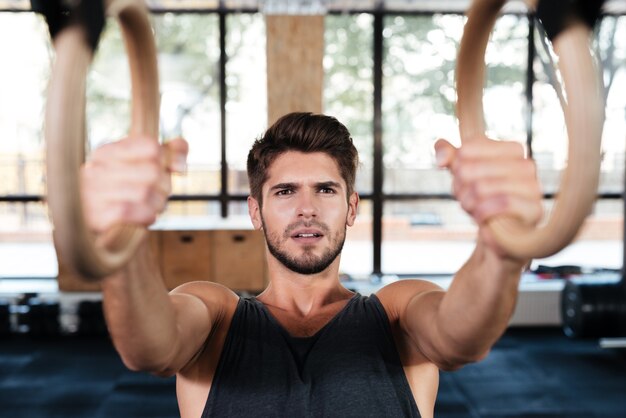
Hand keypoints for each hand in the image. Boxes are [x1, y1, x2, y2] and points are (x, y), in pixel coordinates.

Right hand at [80, 136, 188, 232]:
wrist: (109, 228)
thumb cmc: (132, 192)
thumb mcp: (149, 166)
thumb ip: (171, 153)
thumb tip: (179, 164)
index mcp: (108, 151)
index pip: (151, 147)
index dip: (166, 161)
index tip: (163, 170)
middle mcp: (96, 169)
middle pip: (152, 172)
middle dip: (164, 186)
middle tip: (159, 194)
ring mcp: (92, 193)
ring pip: (144, 193)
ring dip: (157, 204)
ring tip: (152, 206)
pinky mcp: (95, 217)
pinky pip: (129, 212)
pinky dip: (146, 216)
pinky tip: (146, 217)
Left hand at [434, 136, 542, 256]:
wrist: (498, 236)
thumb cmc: (481, 199)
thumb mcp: (461, 174)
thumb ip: (448, 155)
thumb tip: (442, 157)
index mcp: (511, 150)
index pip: (468, 148)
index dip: (456, 166)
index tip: (460, 177)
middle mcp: (527, 166)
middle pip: (470, 170)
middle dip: (459, 188)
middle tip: (464, 198)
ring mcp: (533, 189)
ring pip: (482, 188)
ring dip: (468, 203)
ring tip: (472, 208)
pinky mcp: (534, 211)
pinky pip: (501, 205)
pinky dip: (482, 214)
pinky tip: (481, 219)